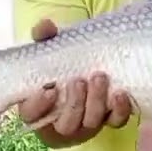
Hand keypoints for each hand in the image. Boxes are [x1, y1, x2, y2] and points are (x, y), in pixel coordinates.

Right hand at [17, 18, 133, 148]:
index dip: (39, 106)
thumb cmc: (61, 62)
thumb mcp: (50, 48)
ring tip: (99, 77)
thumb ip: (44, 36)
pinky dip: (119, 110)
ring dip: (96, 102)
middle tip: (79, 81)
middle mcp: (60, 121)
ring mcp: (85, 124)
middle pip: (65, 124)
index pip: (31, 114)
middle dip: (74, 104)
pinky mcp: (107, 120)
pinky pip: (115, 121)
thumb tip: (46, 25)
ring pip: (90, 123)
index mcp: (37, 107)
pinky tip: (120, 94)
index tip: (50, 90)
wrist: (87, 65)